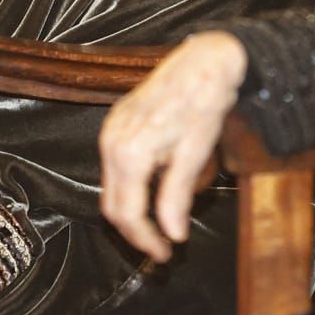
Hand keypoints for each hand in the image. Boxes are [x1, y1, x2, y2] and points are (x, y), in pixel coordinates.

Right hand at [98, 32, 245, 262]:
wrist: (203, 61)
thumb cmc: (202, 104)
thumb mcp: (194, 155)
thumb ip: (177, 197)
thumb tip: (173, 235)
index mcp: (129, 153)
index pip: (128, 214)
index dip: (145, 240)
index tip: (166, 253)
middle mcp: (111, 142)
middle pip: (111, 204)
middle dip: (135, 230)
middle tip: (162, 244)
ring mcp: (110, 130)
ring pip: (110, 186)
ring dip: (132, 208)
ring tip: (160, 220)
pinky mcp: (116, 122)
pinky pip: (114, 166)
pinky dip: (130, 185)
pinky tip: (153, 187)